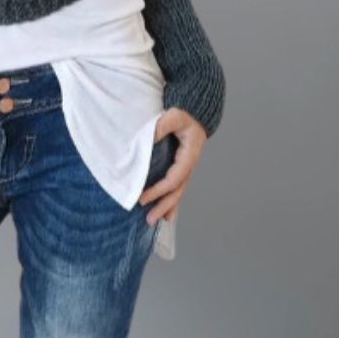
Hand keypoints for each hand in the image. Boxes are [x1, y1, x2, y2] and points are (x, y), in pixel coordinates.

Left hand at [138, 107, 207, 225]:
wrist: (195, 116)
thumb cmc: (184, 116)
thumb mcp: (174, 116)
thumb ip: (162, 125)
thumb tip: (149, 137)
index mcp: (188, 157)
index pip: (173, 179)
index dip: (158, 190)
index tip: (142, 198)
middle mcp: (188, 167)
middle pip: (176, 191)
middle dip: (163, 206)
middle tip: (148, 219)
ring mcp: (185, 170)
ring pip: (176, 193)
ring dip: (166, 208)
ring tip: (153, 221)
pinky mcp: (179, 170)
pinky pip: (175, 189)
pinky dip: (169, 202)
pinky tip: (165, 216)